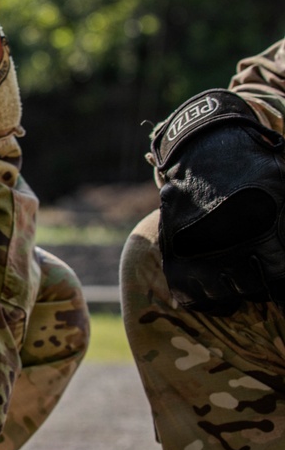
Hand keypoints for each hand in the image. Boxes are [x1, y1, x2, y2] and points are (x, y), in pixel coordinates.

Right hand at [151, 89, 284, 311]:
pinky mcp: (174, 256)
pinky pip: (193, 298)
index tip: (280, 287)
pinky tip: (219, 289)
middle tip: (260, 271)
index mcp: (259, 230)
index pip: (278, 282)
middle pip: (252, 290)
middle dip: (260, 283)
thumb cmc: (253, 169)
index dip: (282, 290)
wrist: (205, 150)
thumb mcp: (283, 187)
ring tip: (239, 277)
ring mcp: (197, 253)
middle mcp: (226, 246)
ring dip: (234, 291)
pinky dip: (208, 299)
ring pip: (224, 297)